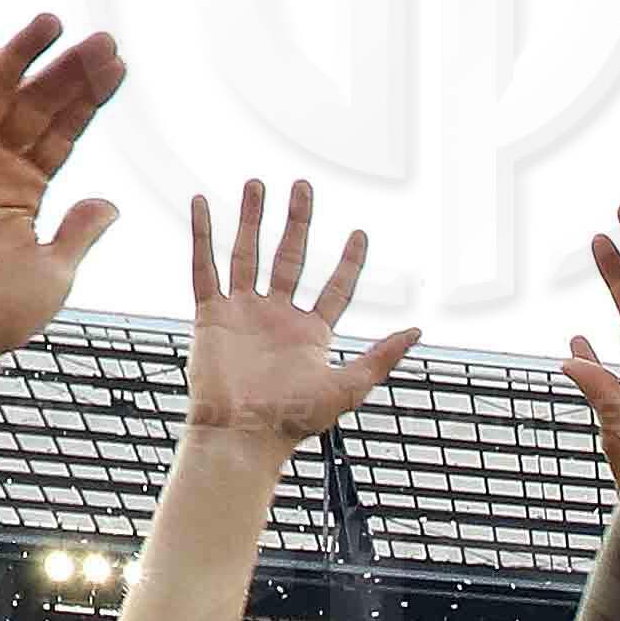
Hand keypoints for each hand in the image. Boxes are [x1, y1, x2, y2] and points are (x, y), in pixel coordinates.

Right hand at [0, 20, 123, 365]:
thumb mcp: (54, 271)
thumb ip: (81, 232)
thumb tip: (110, 202)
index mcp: (25, 189)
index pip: (63, 131)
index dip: (89, 98)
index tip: (120, 64)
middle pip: (33, 105)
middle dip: (65, 70)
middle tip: (99, 36)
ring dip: (20, 57)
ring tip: (52, 23)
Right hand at [180, 180, 419, 453]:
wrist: (242, 435)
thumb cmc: (293, 421)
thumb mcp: (348, 387)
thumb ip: (381, 357)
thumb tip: (417, 331)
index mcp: (310, 333)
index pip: (335, 287)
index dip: (348, 261)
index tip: (360, 232)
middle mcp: (276, 316)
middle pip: (289, 257)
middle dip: (297, 222)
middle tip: (303, 187)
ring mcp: (243, 312)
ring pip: (248, 253)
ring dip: (252, 219)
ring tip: (257, 184)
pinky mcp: (210, 314)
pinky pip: (204, 267)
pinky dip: (203, 235)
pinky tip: (202, 204)